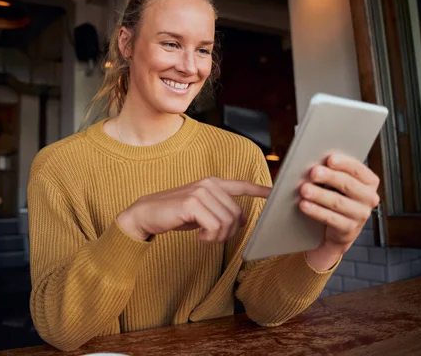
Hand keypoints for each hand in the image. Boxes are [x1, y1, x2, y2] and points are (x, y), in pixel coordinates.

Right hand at [117, 177, 270, 241]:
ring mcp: (201, 192)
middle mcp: (209, 184)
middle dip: (229, 232)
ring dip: (218, 237)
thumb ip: (219, 210)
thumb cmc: (174, 214)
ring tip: (204, 236)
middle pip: (237, 214)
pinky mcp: (192, 203)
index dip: (260, 190)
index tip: (274, 193)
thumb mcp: (201, 211)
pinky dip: (209, 238)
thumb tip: (240, 219)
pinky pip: (215, 227)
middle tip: (211, 236)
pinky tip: (199, 237)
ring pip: (228, 222)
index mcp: (212, 183)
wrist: (146, 214)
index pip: (242, 185)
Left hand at [299, 154, 380, 270]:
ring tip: (304, 189)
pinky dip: (315, 210)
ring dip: (319, 194)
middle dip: (329, 177)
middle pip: (347, 185)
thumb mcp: (339, 183)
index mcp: (369, 182)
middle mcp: (369, 198)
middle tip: (313, 172)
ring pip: (337, 202)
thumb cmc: (337, 197)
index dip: (344, 163)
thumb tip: (311, 163)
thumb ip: (332, 171)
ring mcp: (360, 215)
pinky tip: (304, 204)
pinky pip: (330, 218)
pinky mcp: (348, 229)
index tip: (329, 159)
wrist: (338, 228)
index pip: (358, 169)